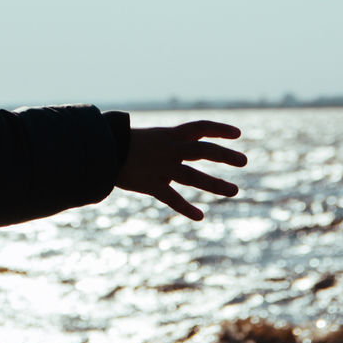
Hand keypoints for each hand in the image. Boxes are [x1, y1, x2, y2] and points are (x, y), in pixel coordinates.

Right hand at [114, 120, 245, 219]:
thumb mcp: (147, 136)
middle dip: (225, 156)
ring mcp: (161, 167)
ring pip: (193, 177)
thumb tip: (180, 144)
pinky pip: (172, 198)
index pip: (200, 127)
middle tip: (244, 161)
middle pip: (203, 151)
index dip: (219, 129)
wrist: (98, 148)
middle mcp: (169, 149)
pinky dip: (186, 208)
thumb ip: (166, 142)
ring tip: (234, 190)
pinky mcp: (150, 184)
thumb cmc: (118, 141)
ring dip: (215, 184)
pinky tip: (200, 216)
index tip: (238, 133)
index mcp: (168, 134)